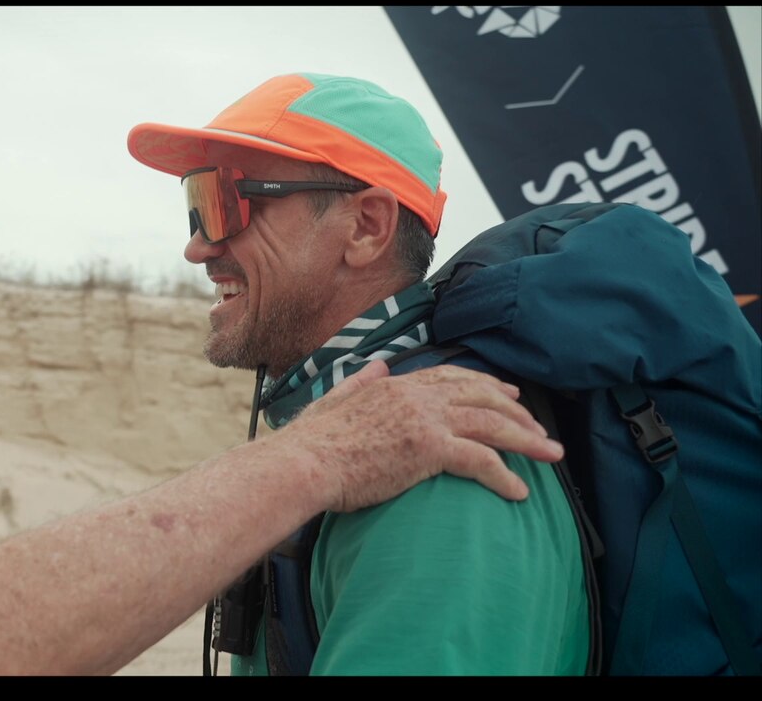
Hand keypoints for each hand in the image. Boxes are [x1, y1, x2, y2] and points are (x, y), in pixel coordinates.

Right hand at [279, 360, 562, 511]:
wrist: (304, 463)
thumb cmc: (312, 442)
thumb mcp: (336, 400)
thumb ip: (361, 382)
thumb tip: (378, 367)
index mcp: (395, 385)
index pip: (452, 378)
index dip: (485, 385)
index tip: (508, 395)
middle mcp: (415, 395)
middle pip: (481, 396)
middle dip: (517, 412)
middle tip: (539, 427)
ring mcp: (425, 419)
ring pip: (492, 424)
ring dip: (527, 440)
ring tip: (551, 455)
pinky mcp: (429, 448)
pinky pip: (481, 460)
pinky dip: (505, 475)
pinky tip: (521, 490)